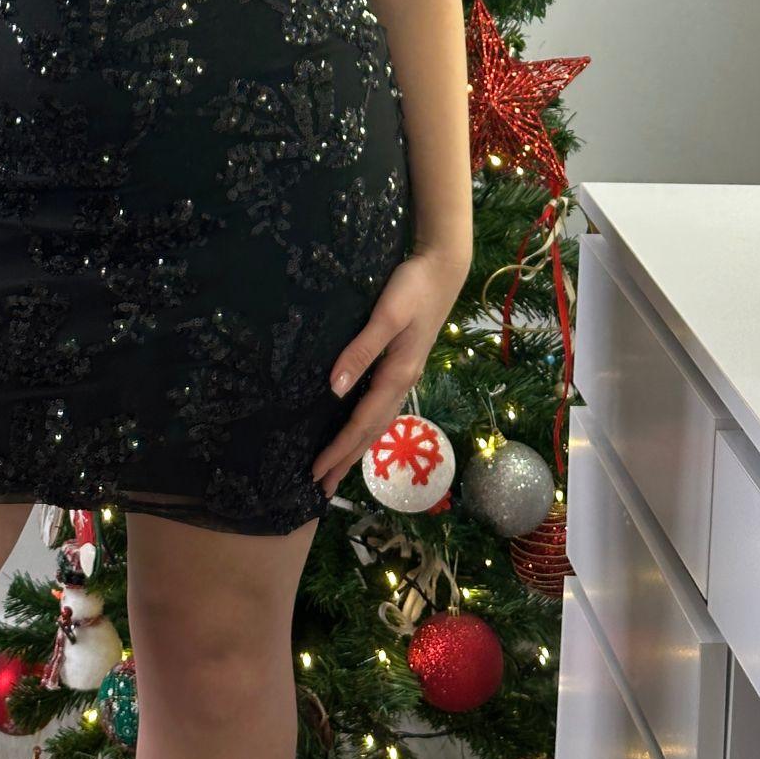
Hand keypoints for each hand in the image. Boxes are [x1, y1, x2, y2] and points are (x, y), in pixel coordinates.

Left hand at [311, 244, 471, 500]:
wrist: (443, 270)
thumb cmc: (413, 288)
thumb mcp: (387, 316)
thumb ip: (361, 350)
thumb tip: (335, 389)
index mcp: (397, 375)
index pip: (361, 423)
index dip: (338, 449)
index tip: (316, 473)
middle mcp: (403, 382)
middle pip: (371, 431)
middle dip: (346, 459)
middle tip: (322, 488)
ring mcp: (406, 375)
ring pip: (378, 422)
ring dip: (357, 447)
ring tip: (339, 468)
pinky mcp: (404, 365)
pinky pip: (383, 408)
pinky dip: (368, 427)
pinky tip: (360, 427)